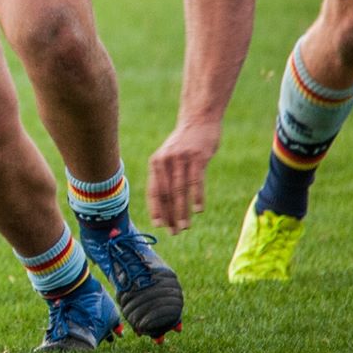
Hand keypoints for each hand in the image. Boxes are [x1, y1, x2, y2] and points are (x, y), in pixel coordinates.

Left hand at [147, 116, 222, 233]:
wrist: (199, 120)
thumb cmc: (184, 143)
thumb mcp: (168, 156)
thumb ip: (165, 174)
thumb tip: (164, 201)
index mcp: (155, 163)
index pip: (153, 191)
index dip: (156, 209)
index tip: (159, 225)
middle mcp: (164, 161)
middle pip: (166, 194)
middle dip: (169, 216)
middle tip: (174, 232)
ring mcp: (181, 159)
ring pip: (180, 191)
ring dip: (182, 211)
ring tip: (185, 227)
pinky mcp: (197, 157)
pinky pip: (196, 181)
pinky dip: (196, 197)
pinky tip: (198, 210)